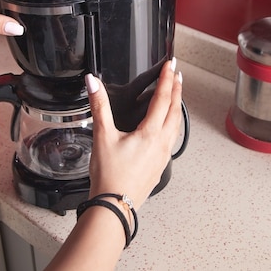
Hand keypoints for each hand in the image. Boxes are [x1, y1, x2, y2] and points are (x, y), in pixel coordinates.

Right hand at [43, 59, 182, 270]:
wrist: (115, 205)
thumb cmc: (110, 176)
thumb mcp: (102, 136)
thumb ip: (99, 106)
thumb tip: (93, 83)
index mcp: (151, 133)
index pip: (163, 98)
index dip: (167, 79)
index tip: (171, 65)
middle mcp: (162, 143)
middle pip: (175, 110)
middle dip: (176, 90)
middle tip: (177, 76)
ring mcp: (164, 156)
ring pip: (176, 125)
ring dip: (176, 108)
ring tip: (175, 98)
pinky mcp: (160, 166)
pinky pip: (172, 139)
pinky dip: (172, 125)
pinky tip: (166, 128)